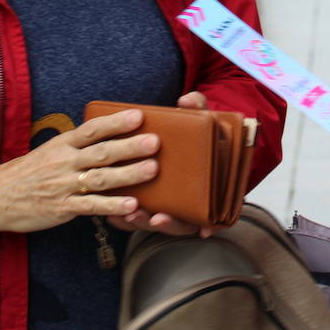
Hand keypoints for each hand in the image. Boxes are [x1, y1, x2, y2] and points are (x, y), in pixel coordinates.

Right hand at [0, 108, 158, 237]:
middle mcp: (64, 162)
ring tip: (152, 169)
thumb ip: (77, 145)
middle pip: (101, 152)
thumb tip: (109, 134)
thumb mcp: (50, 151)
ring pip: (100, 178)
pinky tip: (132, 205)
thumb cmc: (28, 173)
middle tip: (155, 141)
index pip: (91, 129)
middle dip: (130, 147)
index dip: (115, 122)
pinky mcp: (62, 208)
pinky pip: (91, 206)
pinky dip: (112, 206)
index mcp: (62, 144)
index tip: (139, 115)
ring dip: (128, 174)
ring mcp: (63, 186)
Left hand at [105, 90, 215, 236]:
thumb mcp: (201, 118)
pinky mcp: (147, 204)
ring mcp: (167, 206)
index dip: (210, 224)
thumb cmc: (196, 133)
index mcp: (210, 189)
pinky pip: (134, 218)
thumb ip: (198, 108)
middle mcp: (190, 203)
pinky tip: (114, 214)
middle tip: (156, 217)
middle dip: (168, 224)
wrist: (184, 136)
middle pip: (182, 224)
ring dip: (142, 222)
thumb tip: (186, 101)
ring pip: (155, 223)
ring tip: (130, 214)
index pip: (215, 215)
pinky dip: (124, 219)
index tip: (204, 228)